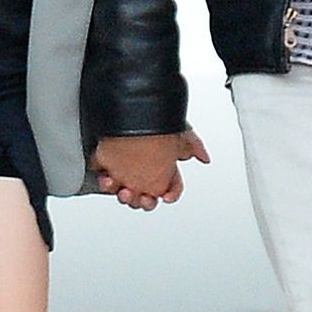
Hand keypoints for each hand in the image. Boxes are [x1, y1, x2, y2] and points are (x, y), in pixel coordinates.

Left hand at [93, 129, 210, 209]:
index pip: (170, 187)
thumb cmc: (150, 118)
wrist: (126, 109)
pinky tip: (110, 180)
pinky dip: (107, 184)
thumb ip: (193, 144)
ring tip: (125, 191)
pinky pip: (107, 183)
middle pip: (147, 196)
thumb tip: (204, 157)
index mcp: (161, 164)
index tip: (166, 196)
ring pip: (127, 194)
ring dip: (126, 197)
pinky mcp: (107, 166)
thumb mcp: (178, 130)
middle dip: (145, 201)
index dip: (170, 194)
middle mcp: (143, 169)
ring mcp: (124, 169)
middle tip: (144, 197)